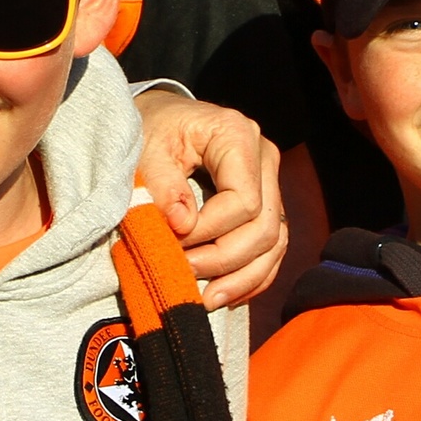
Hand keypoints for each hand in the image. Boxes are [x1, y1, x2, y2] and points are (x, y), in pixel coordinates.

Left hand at [131, 91, 288, 310]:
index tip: (171, 241)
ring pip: (274, 243)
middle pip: (265, 227)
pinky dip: (250, 277)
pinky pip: (271, 249)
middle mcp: (264, 158)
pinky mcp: (265, 205)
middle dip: (224, 259)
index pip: (243, 201)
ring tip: (206, 299)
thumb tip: (183, 226)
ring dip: (241, 277)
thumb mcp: (146, 148)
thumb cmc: (151, 130)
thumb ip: (162, 184)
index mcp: (238, 135)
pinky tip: (225, 295)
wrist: (159, 121)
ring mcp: (270, 183)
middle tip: (183, 272)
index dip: (209, 231)